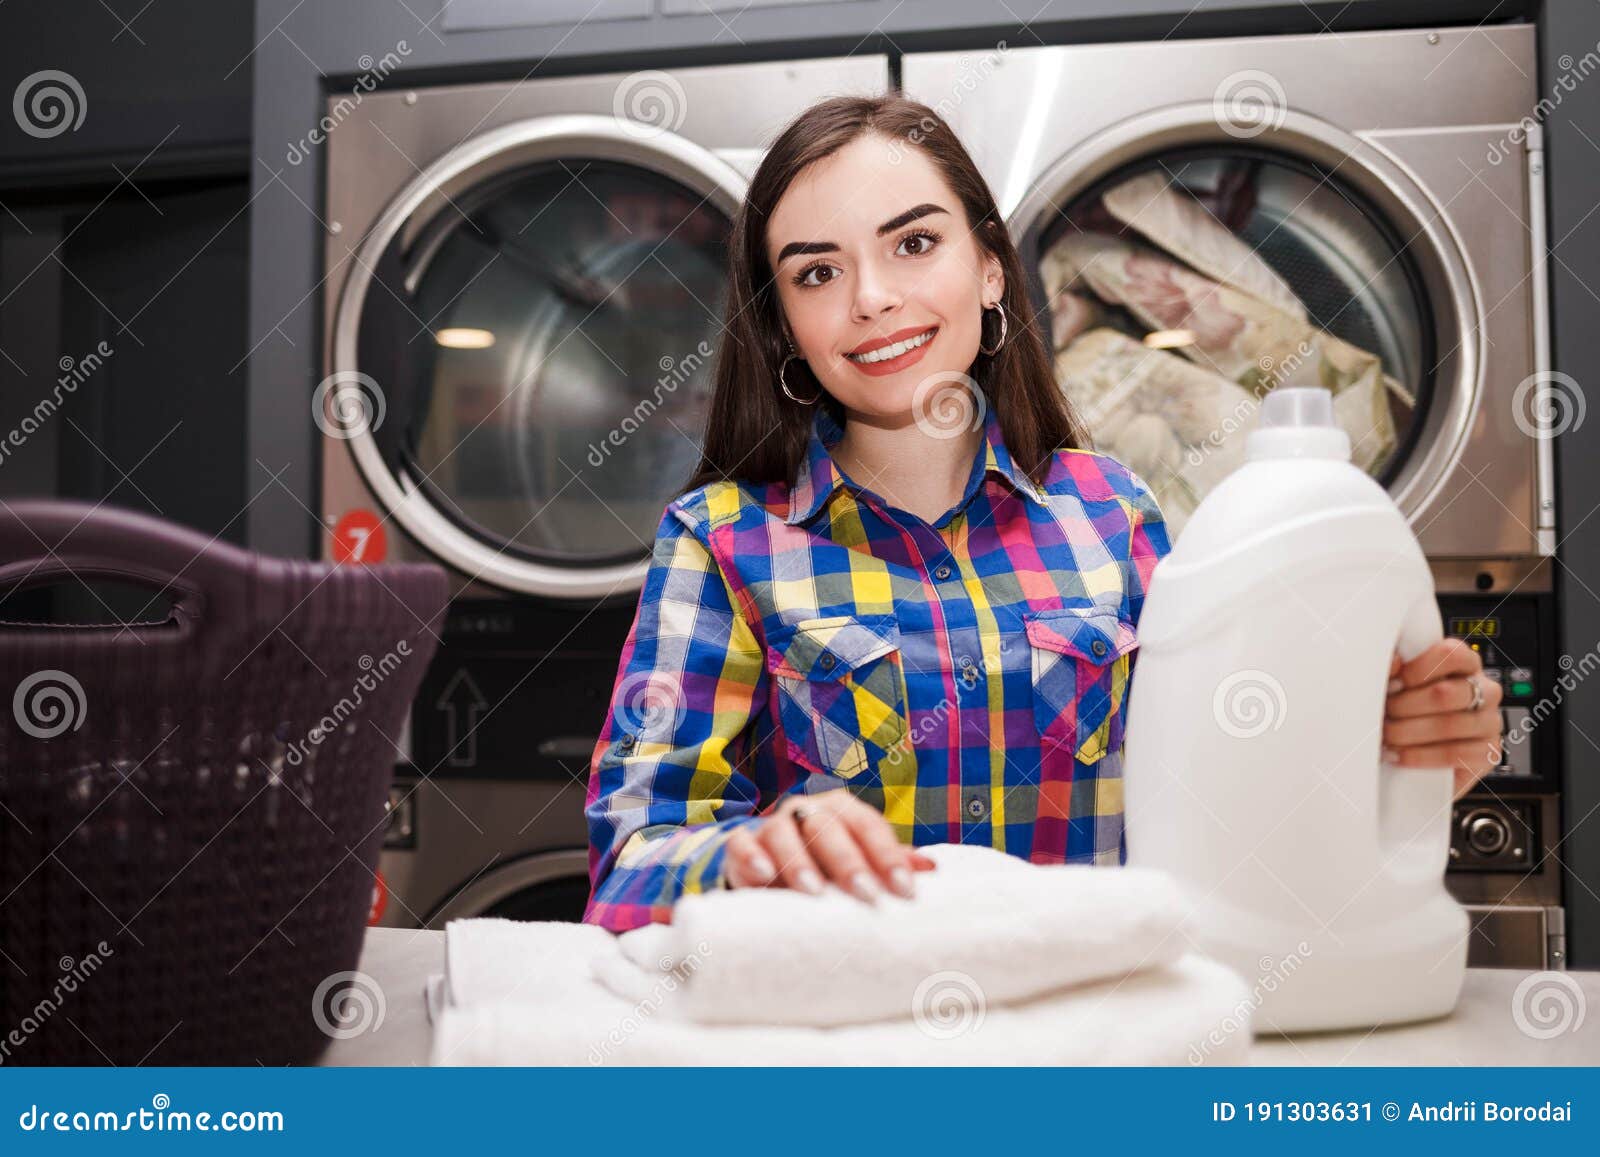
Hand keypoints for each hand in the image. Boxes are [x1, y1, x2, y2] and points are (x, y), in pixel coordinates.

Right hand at [723, 790, 936, 901]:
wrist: (769, 866)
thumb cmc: (827, 865)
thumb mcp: (859, 862)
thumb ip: (889, 862)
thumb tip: (932, 867)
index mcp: (843, 811)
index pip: (869, 826)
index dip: (888, 856)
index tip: (906, 891)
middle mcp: (808, 811)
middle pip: (829, 828)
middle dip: (849, 862)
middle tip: (867, 895)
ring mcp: (773, 824)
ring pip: (784, 833)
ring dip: (799, 862)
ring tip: (813, 892)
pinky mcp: (742, 843)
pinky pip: (741, 844)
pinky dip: (751, 857)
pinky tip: (763, 876)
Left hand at [1382, 639, 1503, 799]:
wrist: (1414, 758)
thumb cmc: (1406, 712)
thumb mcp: (1399, 685)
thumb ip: (1396, 669)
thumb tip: (1393, 661)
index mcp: (1464, 663)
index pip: (1451, 654)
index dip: (1417, 669)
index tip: (1392, 684)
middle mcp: (1484, 689)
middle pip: (1445, 693)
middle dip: (1404, 706)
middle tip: (1383, 714)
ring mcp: (1489, 722)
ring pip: (1448, 725)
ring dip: (1407, 733)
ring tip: (1385, 737)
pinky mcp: (1488, 752)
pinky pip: (1456, 754)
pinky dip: (1420, 756)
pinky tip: (1399, 755)